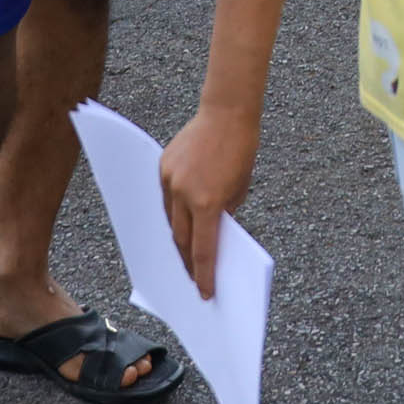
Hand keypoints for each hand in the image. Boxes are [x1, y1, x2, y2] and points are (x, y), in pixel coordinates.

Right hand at [160, 105, 261, 299]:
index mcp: (207, 202)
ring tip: (183, 253)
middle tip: (191, 278)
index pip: (202, 250)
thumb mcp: (240, 188)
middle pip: (180, 239)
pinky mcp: (162, 166)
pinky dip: (172, 210)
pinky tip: (178, 220)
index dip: (203, 275)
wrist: (227, 111)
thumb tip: (211, 234)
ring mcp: (169, 179)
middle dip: (186, 261)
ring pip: (168, 219)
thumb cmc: (241, 150)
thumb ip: (224, 214)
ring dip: (176, 235)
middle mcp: (183, 193)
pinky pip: (164, 197)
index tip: (204, 292)